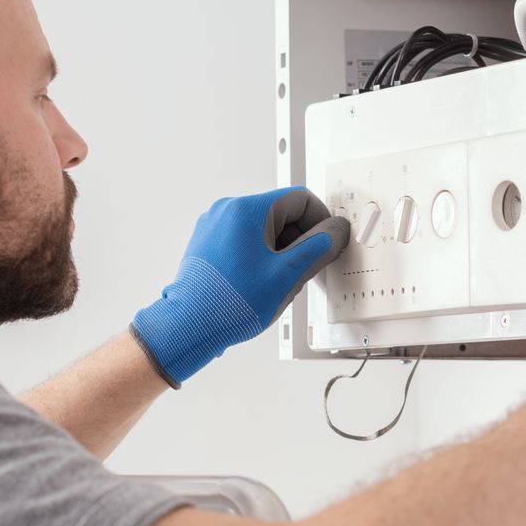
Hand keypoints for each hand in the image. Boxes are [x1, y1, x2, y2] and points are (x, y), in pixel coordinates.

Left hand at [131, 187, 349, 385]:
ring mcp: (214, 226)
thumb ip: (320, 247)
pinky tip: (260, 282)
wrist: (188, 326)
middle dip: (301, 238)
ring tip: (279, 281)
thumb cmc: (230, 303)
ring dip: (282, 249)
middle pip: (282, 212)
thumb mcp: (288, 275)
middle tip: (305, 268)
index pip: (300, 199)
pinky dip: (261, 255)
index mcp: (247, 210)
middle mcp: (227, 210)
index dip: (322, 221)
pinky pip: (245, 239)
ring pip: (264, 227)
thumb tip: (336, 231)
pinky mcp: (208, 242)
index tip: (328, 243)